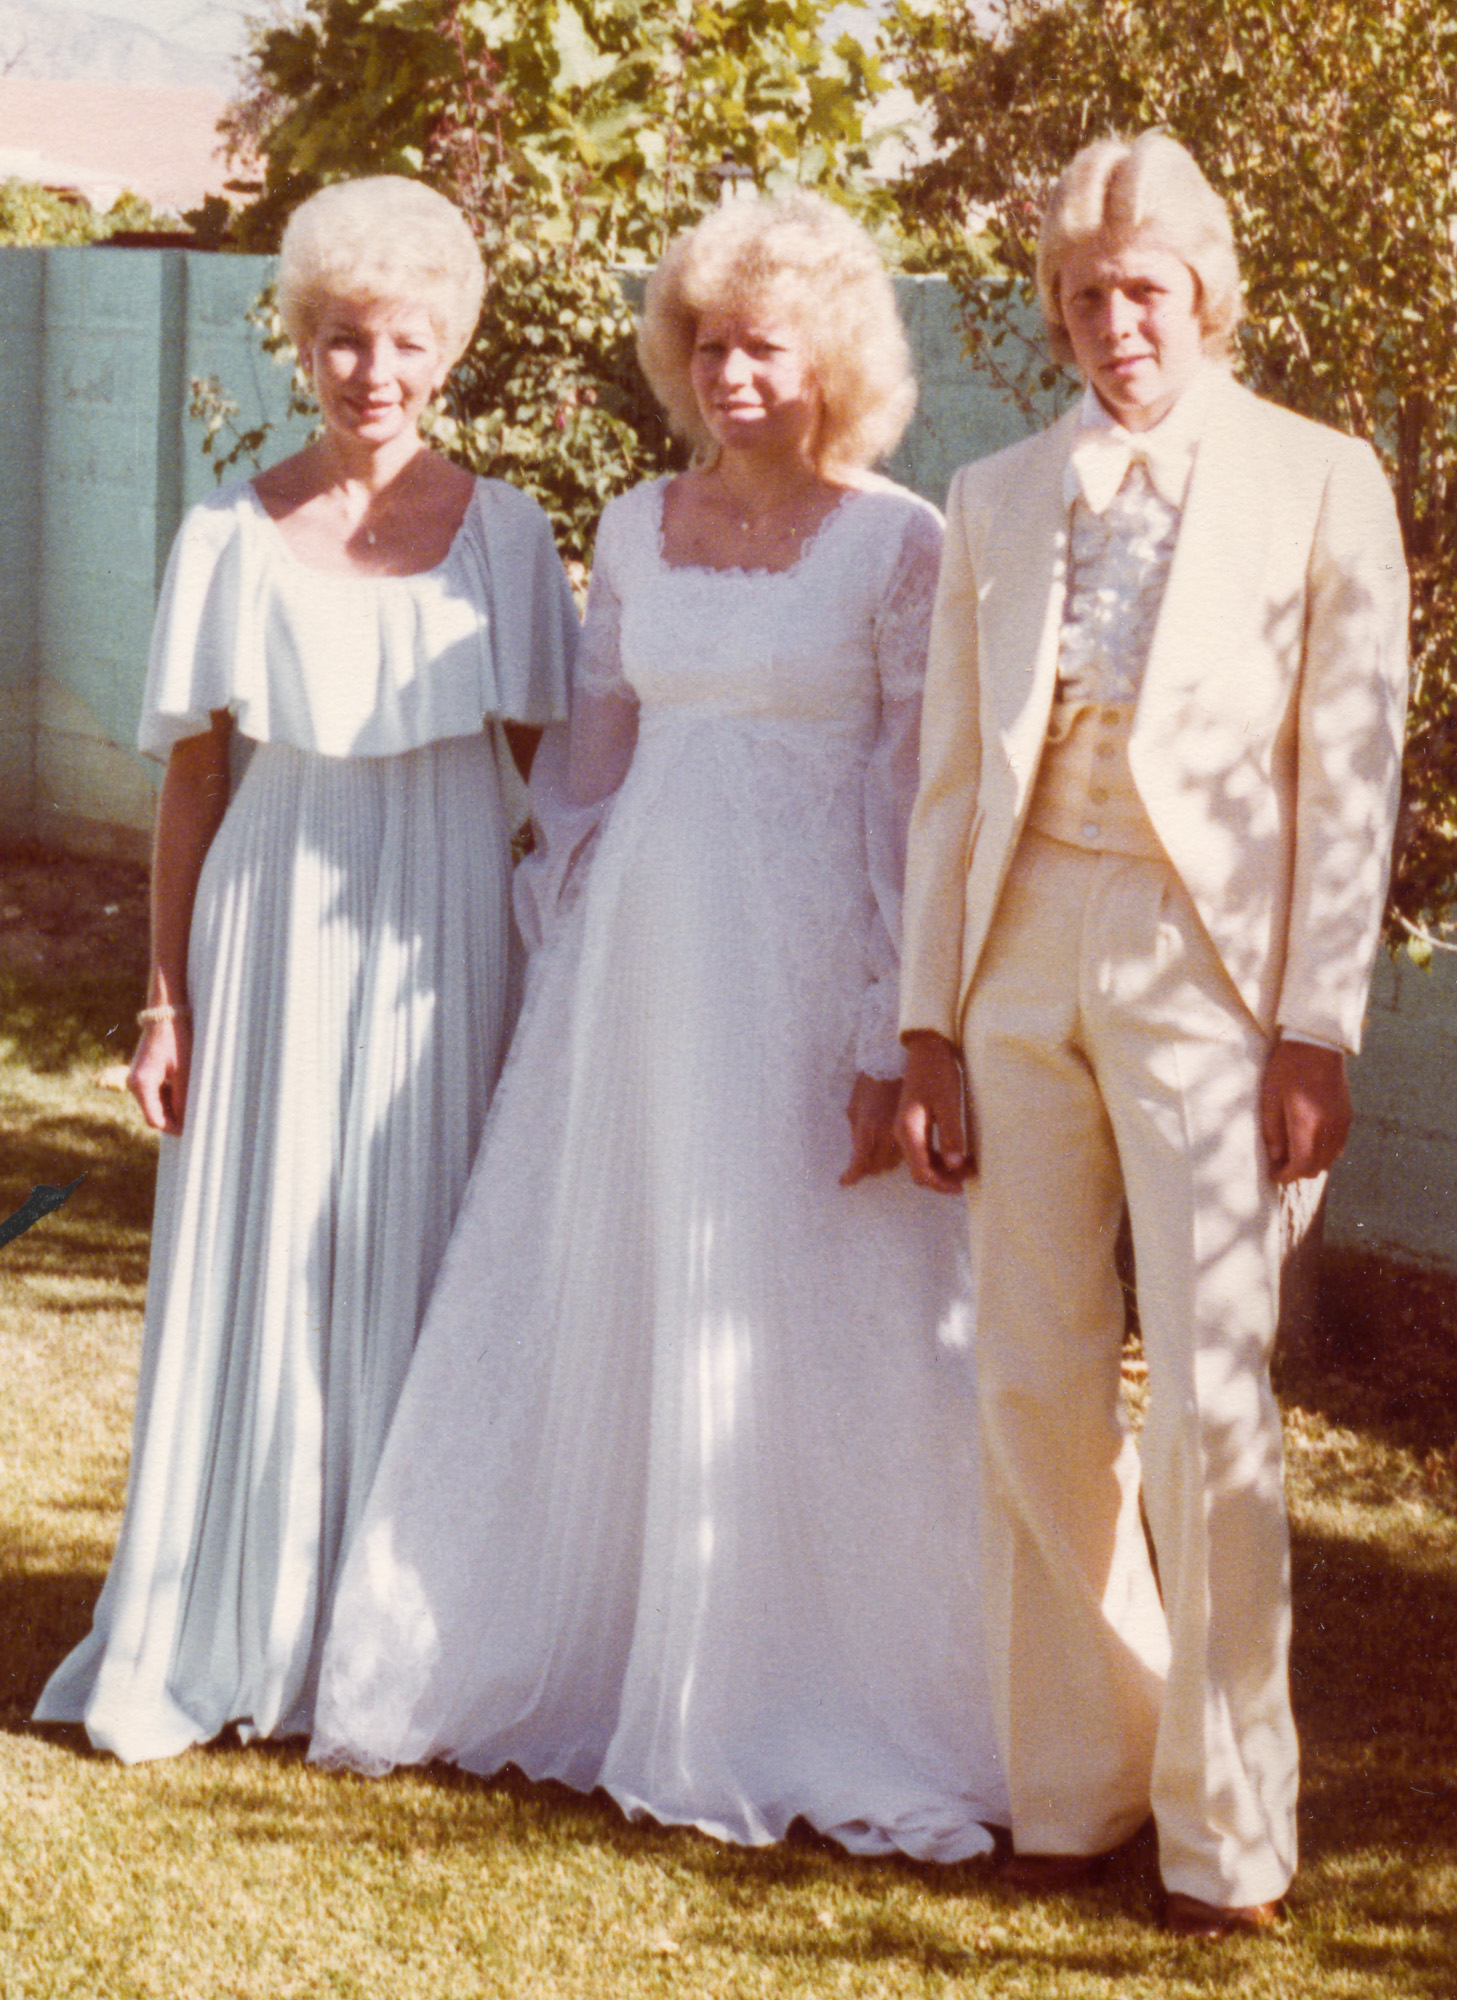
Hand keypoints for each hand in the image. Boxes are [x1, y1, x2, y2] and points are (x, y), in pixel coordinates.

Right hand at [128, 1016, 192, 1135]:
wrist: (165, 1016)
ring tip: (193, 1096)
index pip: (155, 1120)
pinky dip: (169, 1096)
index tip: (193, 1128)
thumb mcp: (184, 1072)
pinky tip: (184, 1087)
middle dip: (175, 1118)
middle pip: (154, 1114)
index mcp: (142, 1085)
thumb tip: (186, 1123)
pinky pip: (154, 1095)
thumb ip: (183, 1099)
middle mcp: (133, 1084)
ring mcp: (135, 1080)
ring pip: (155, 1105)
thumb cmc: (177, 1041)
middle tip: (197, 1114)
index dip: (174, 1128)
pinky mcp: (141, 1076)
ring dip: (172, 1107)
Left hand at [840, 1073, 902, 1185]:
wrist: (896, 1063)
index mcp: (867, 1127)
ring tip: (875, 1153)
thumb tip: (857, 1152)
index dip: (852, 1176)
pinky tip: (890, 1146)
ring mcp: (903, 1132)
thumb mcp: (854, 1106)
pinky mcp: (916, 1129)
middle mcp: (886, 1133)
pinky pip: (906, 1152)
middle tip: (860, 1164)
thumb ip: (855, 1132)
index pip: (859, 1163)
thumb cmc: (870, 1083)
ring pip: (893, 1163)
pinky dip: (896, 1154)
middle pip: (877, 1167)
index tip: (845, 1182)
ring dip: (883, 1162)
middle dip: (868, 1168)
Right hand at [894, 1031, 973, 1192]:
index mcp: (908, 1130)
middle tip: (970, 1175)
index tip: (963, 1186)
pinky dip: (941, 1156)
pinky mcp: (912, 1123)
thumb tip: (955, 1165)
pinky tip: (960, 1152)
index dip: (941, 1184)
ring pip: (922, 1161)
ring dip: (944, 1168)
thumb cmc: (938, 1073)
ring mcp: (905, 1128)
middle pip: (920, 1170)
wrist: (927, 1049)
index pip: (921, 1172)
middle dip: (944, 1178)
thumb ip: (951, 1135)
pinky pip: (924, 1149)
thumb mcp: (949, 1104)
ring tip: (969, 1165)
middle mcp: (902, 1133)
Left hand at [1260, 1037, 1350, 1183]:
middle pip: (1317, 1167)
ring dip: (1312, 1163)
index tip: (1274, 1175)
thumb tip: (1276, 1159)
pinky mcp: (1348, 1117)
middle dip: (1298, 1172)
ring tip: (1293, 1154)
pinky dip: (1324, 1152)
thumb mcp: (1270, 1100)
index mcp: (1308, 1124)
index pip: (1301, 1166)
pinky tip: (1310, 1142)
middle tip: (1280, 1166)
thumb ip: (1273, 1133)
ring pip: (1330, 1160)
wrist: (1316, 1045)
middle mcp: (1330, 1128)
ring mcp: (1342, 1123)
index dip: (1287, 1176)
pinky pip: (1339, 1146)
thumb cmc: (1286, 1070)